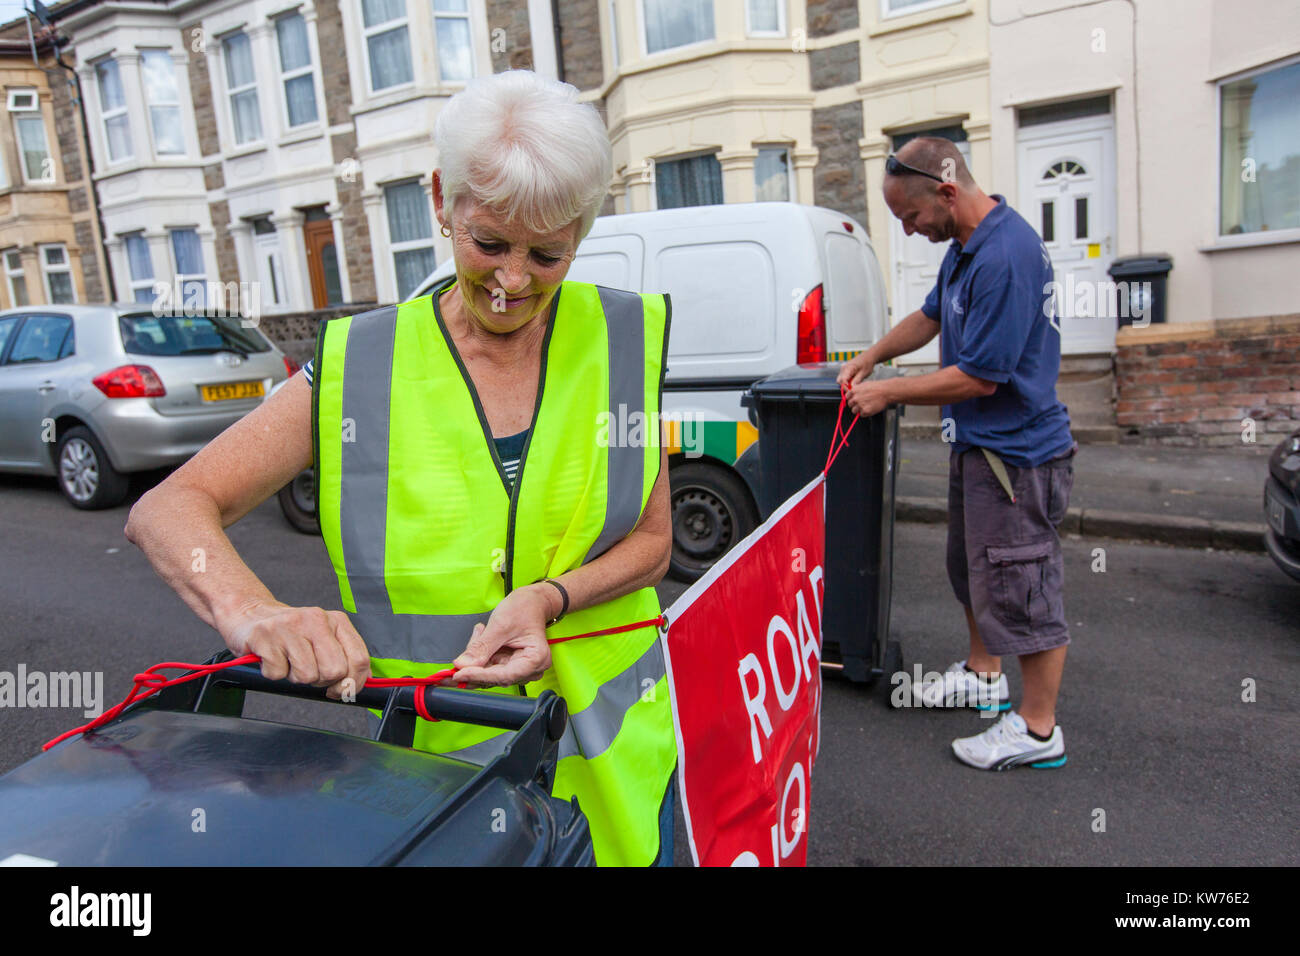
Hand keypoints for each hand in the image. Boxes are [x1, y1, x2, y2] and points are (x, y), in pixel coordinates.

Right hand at [218, 600, 370, 699]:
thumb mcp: (324, 638)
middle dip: (322, 681)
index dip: (353, 683)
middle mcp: (316, 619)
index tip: (341, 691)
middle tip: (309, 670)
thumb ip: (346, 655)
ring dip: (296, 677)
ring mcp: (289, 627)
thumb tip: (364, 680)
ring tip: (288, 661)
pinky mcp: (265, 636)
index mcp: (336, 620)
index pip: (359, 658)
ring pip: (307, 676)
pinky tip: (272, 657)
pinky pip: (278, 674)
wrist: (249, 614)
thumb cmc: (290, 632)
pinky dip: (274, 673)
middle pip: (334, 671)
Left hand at [449, 587, 553, 687]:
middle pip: (494, 677)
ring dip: (476, 657)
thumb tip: (462, 665)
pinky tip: (481, 636)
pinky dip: (480, 654)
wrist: (532, 601)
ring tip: (479, 633)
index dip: (479, 676)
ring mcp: (520, 668)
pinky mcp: (510, 665)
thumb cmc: (524, 608)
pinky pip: (489, 666)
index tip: (459, 674)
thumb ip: (481, 647)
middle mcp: (530, 669)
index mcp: (536, 659)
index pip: (503, 676)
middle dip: (472, 668)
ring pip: (488, 672)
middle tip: (451, 666)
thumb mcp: (501, 625)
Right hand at [836, 351, 876, 389]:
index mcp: (848, 368)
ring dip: (846, 384)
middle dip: (845, 386)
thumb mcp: (864, 373)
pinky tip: (854, 381)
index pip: (842, 380)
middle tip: (853, 389)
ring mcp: (843, 369)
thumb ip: (857, 381)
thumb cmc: (867, 363)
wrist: (868, 357)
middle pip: (839, 381)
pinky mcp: (845, 370)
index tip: (851, 391)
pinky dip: (847, 381)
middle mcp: (843, 368)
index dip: (846, 387)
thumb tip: (852, 388)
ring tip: (855, 384)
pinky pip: (843, 377)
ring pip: (841, 380)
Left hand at [846, 380, 890, 417]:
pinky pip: (861, 415)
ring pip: (854, 411)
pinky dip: (865, 413)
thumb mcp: (864, 384)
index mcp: (853, 391)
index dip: (852, 398)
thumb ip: (856, 389)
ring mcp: (860, 405)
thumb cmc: (877, 387)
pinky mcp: (865, 411)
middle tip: (862, 402)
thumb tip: (851, 392)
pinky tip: (870, 408)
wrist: (886, 392)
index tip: (855, 399)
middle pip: (850, 405)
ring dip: (859, 410)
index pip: (847, 397)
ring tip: (867, 405)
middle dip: (855, 404)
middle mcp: (855, 398)